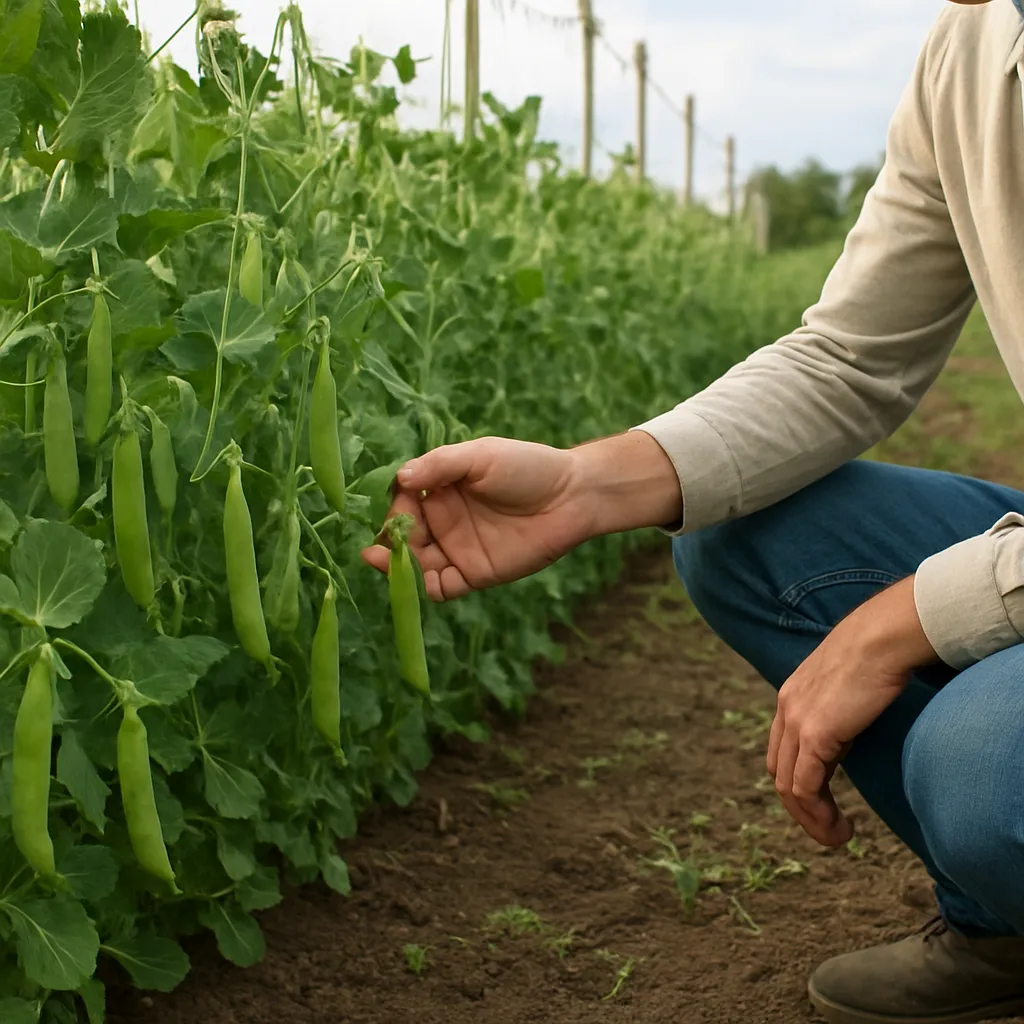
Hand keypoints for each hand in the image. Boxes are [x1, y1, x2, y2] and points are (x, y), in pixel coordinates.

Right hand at [361, 437, 589, 600]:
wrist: (572, 496)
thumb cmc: (527, 467)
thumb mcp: (480, 456)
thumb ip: (440, 465)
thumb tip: (401, 478)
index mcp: (441, 489)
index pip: (404, 503)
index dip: (396, 510)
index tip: (397, 513)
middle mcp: (445, 521)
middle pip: (405, 538)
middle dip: (389, 544)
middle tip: (377, 550)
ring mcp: (459, 549)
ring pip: (418, 565)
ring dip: (400, 569)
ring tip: (384, 564)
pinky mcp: (476, 573)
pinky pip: (444, 587)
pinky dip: (428, 589)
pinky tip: (422, 582)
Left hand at [767, 576, 937, 846]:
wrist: (882, 637)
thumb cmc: (878, 655)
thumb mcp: (849, 685)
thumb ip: (840, 707)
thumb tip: (853, 723)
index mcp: (792, 698)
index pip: (781, 751)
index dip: (799, 782)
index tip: (826, 803)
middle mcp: (786, 710)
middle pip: (779, 773)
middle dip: (802, 809)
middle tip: (830, 829)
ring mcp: (796, 722)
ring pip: (788, 787)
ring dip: (811, 820)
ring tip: (838, 837)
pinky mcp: (815, 734)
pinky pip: (804, 787)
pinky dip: (818, 815)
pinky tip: (841, 828)